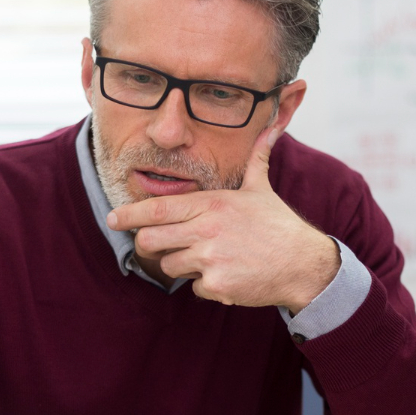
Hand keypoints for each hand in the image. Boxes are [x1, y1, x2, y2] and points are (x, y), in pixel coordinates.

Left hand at [107, 127, 339, 310]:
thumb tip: (270, 126)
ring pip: (170, 266)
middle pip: (150, 241)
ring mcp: (210, 259)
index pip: (157, 209)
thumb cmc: (279, 226)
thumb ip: (257, 158)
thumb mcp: (262, 188)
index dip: (129, 215)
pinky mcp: (217, 284)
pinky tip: (229, 275)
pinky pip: (194, 287)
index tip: (112, 219)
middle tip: (157, 247)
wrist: (303, 263)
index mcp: (211, 204)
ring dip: (182, 266)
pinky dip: (206, 285)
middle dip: (148, 245)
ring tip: (210, 258)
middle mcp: (206, 229)